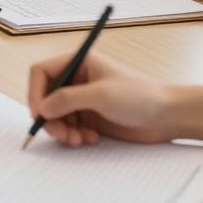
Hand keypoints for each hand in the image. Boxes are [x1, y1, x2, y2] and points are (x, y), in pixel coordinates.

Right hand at [27, 52, 173, 147]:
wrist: (167, 116)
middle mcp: (77, 79)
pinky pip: (69, 127)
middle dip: (49, 117)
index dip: (35, 91)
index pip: (41, 72)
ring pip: (55, 115)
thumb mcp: (102, 95)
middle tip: (61, 134)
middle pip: (45, 97)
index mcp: (78, 63)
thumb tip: (42, 107)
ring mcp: (83, 99)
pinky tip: (91, 139)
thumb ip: (68, 99)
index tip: (39, 113)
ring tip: (78, 140)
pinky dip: (74, 135)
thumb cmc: (140, 96)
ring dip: (62, 130)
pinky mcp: (90, 117)